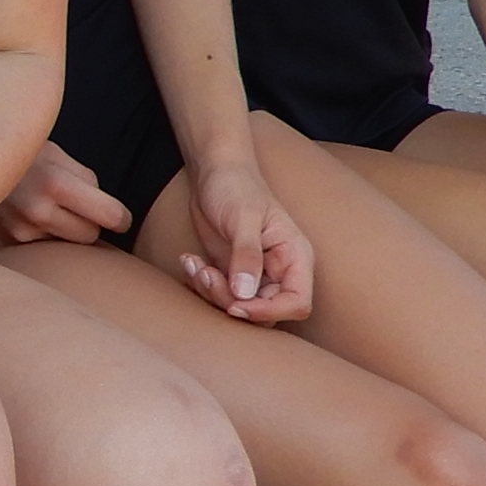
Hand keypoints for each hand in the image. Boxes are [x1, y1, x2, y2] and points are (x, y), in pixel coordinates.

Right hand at [0, 138, 128, 247]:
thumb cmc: (16, 152)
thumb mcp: (54, 152)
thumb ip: (83, 179)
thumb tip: (106, 209)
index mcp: (55, 183)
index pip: (109, 216)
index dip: (120, 217)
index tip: (120, 217)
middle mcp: (37, 212)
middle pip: (90, 236)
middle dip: (90, 224)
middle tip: (78, 208)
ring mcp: (18, 232)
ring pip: (63, 244)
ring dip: (62, 231)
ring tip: (43, 207)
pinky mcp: (3, 244)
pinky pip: (37, 247)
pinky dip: (38, 236)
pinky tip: (24, 216)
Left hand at [175, 153, 314, 321]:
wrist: (214, 172)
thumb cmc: (236, 186)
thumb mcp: (243, 217)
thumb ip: (246, 255)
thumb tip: (244, 294)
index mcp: (294, 256)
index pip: (297, 303)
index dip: (269, 312)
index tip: (237, 305)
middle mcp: (279, 270)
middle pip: (264, 311)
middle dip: (231, 301)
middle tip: (206, 275)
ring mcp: (255, 273)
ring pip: (239, 306)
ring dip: (211, 292)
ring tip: (194, 265)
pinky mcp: (231, 272)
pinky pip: (219, 294)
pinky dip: (201, 284)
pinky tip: (189, 261)